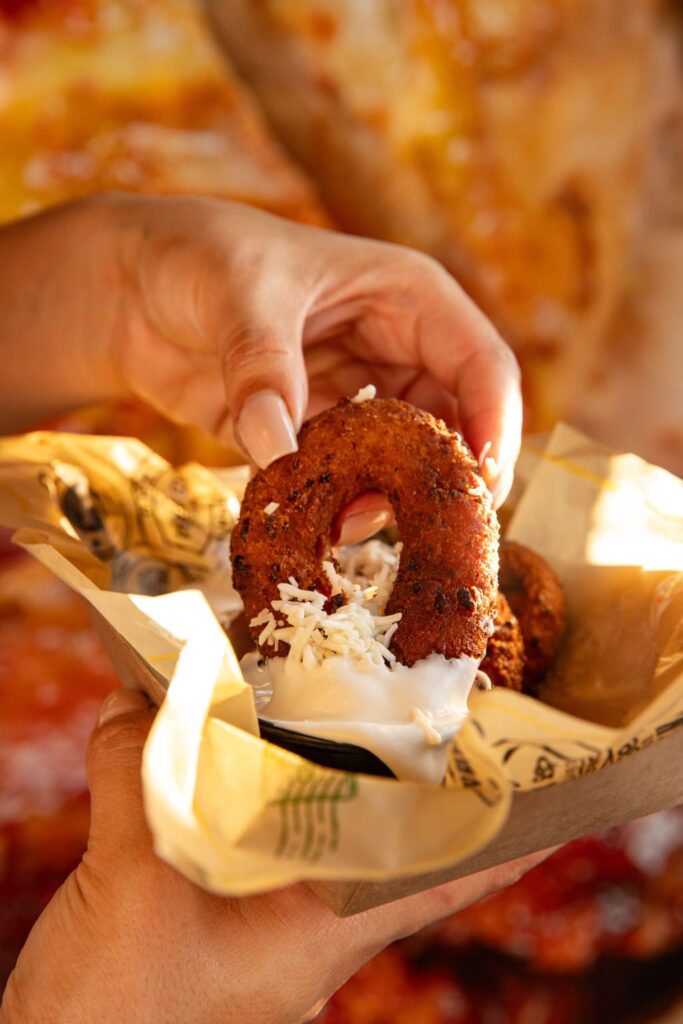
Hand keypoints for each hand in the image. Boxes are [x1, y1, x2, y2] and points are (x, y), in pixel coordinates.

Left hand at [0, 195, 520, 535]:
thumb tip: (279, 448)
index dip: (494, 425)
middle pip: (453, 425)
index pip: (481, 364)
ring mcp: (356, 396)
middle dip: (445, 478)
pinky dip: (337, 504)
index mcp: (406, 298)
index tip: (482, 486)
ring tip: (345, 524)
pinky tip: (313, 521)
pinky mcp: (314, 434)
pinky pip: (345, 478)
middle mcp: (394, 350)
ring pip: (403, 461)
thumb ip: (263, 366)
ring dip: (387, 498)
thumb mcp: (237, 292)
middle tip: (431, 532)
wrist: (129, 290)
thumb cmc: (197, 257)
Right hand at [0, 688, 551, 1023]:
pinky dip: (234, 776)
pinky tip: (216, 736)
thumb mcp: (135, 888)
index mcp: (319, 930)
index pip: (437, 883)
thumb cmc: (116, 1009)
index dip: (500, 849)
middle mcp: (301, 918)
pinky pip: (238, 824)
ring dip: (323, 771)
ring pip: (311, 829)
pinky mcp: (204, 900)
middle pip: (383, 841)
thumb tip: (137, 697)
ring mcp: (254, 913)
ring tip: (344, 705)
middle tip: (445, 714)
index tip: (556, 809)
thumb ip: (141, 782)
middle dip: (411, 780)